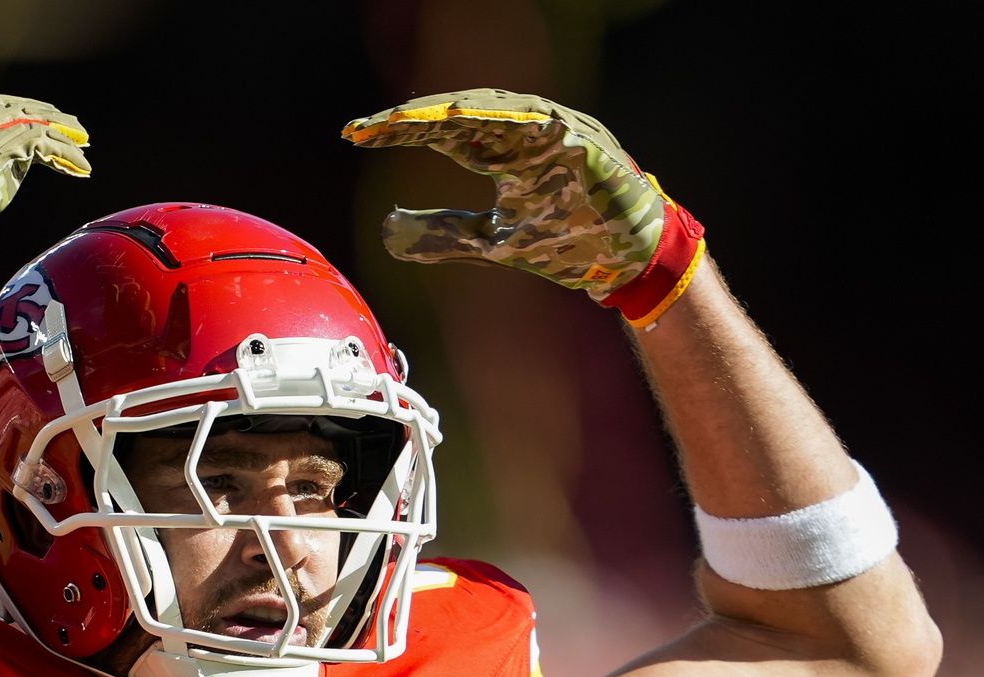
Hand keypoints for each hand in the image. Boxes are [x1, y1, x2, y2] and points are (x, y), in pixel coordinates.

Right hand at [0, 94, 89, 310]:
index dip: (4, 116)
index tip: (28, 121)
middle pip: (2, 109)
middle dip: (36, 115)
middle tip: (64, 124)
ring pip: (23, 122)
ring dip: (57, 131)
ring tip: (82, 139)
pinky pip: (36, 144)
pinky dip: (62, 153)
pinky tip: (81, 163)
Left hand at [342, 89, 703, 326]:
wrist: (629, 259)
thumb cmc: (567, 241)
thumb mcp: (492, 243)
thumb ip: (444, 234)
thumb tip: (388, 230)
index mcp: (504, 149)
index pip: (442, 132)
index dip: (399, 131)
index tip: (354, 135)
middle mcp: (527, 131)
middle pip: (461, 112)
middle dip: (413, 118)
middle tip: (366, 128)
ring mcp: (558, 131)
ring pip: (497, 110)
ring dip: (453, 111)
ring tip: (410, 118)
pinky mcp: (585, 144)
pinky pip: (544, 125)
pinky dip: (510, 119)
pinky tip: (471, 118)